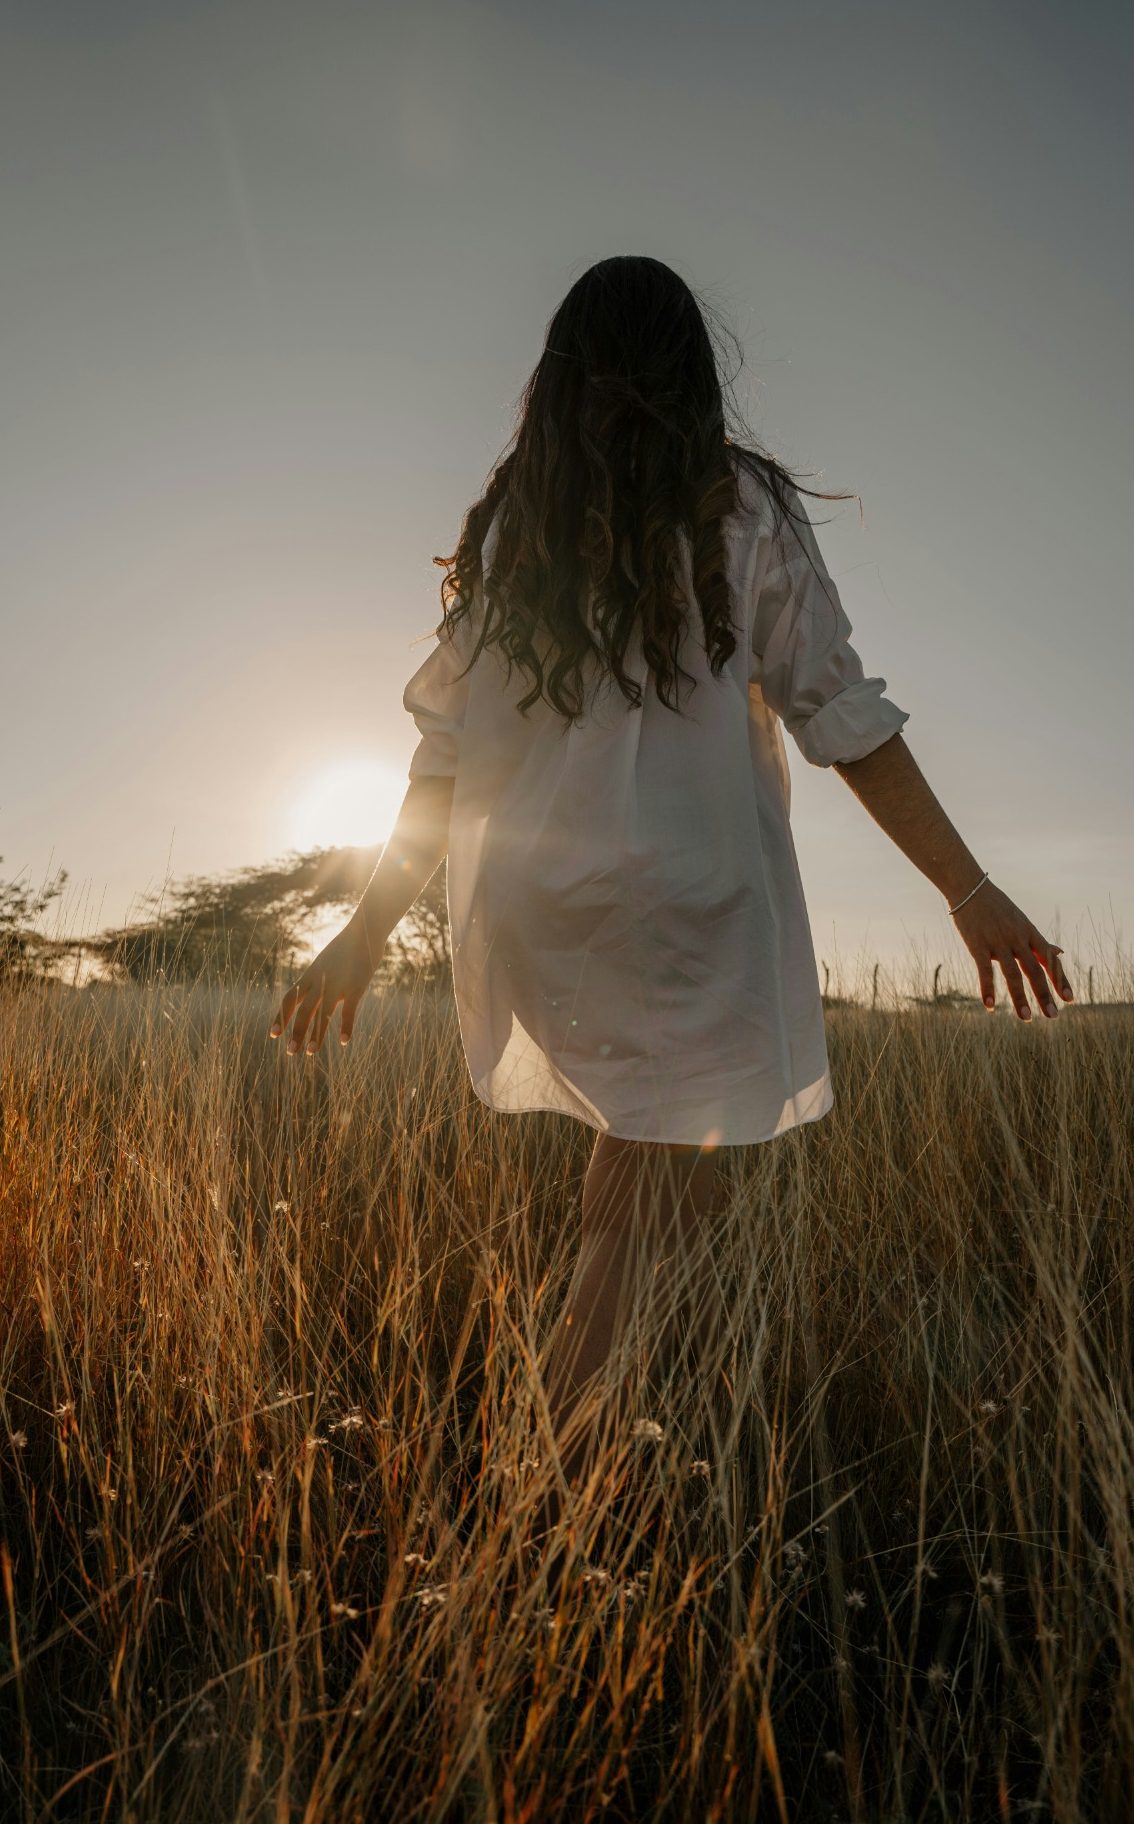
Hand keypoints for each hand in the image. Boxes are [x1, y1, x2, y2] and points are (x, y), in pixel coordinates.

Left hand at [268, 916, 382, 1054]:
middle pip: (302, 1011)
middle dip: (296, 1032)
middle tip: (291, 1052)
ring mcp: (337, 985)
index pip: (290, 999)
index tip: (273, 1034)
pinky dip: (345, 1028)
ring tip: (311, 1052)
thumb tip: (315, 987)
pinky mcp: (355, 987)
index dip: (281, 1017)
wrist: (364, 929)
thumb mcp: (327, 960)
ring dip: (316, 1035)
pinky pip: (348, 1012)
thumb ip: (321, 975)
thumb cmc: (348, 944)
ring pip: (321, 1015)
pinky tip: (343, 1042)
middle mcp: (320, 982)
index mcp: (311, 975)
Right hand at [950, 879, 1073, 1019]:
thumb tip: (1060, 952)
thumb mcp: (1022, 922)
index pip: (1050, 960)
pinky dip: (987, 989)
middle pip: (1035, 970)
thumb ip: (1038, 941)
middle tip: (1053, 1015)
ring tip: (1026, 1018)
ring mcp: (998, 942)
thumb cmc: (996, 906)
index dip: (1060, 980)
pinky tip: (989, 1006)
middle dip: (1045, 995)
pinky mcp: (977, 944)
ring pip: (1013, 974)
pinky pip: (984, 970)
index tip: (1069, 1000)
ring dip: (1020, 998)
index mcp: (1030, 933)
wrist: (969, 887)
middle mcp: (1017, 938)